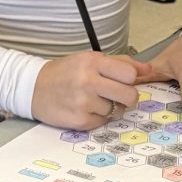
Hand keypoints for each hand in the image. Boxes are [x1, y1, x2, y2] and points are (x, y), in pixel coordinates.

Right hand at [30, 52, 154, 129]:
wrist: (33, 88)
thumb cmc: (66, 72)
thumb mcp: (90, 59)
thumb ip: (121, 63)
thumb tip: (148, 69)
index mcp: (92, 62)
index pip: (130, 75)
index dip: (130, 80)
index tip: (122, 81)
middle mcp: (88, 81)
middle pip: (130, 96)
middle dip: (127, 97)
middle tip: (115, 95)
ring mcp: (83, 103)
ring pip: (116, 110)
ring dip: (109, 107)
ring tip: (92, 100)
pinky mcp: (79, 121)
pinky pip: (103, 122)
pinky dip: (97, 117)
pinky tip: (84, 109)